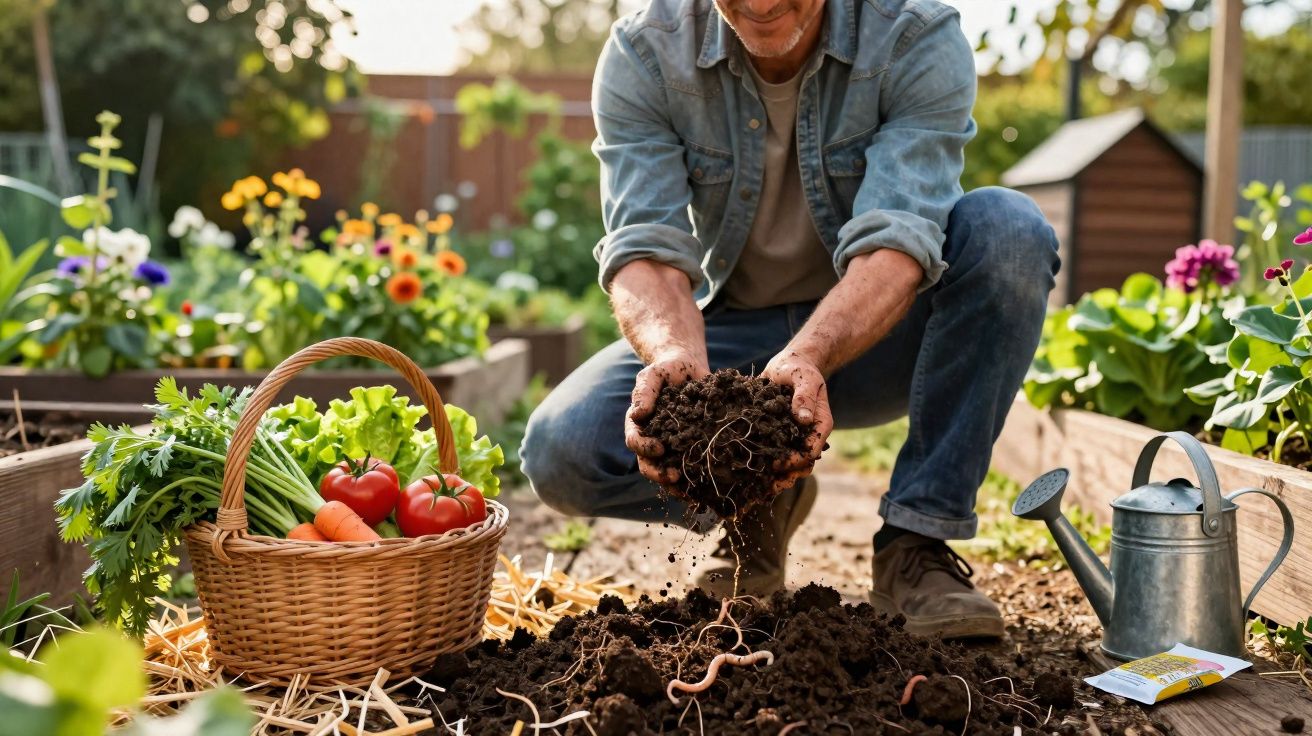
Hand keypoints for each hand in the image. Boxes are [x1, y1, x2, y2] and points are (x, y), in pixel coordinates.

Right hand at [625, 352, 709, 487]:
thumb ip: (644, 392)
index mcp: (639, 426)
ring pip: (668, 472)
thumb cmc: (666, 371)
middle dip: (659, 474)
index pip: (635, 441)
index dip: (644, 448)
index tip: (659, 448)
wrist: (689, 369)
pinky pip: (691, 467)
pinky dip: (696, 479)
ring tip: (690, 492)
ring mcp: (671, 447)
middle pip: (648, 465)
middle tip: (675, 476)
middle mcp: (652, 440)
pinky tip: (707, 487)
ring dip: (676, 485)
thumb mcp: (653, 375)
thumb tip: (637, 414)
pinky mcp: (691, 448)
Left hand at [761, 349, 832, 493]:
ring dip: (775, 478)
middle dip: (785, 477)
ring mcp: (792, 438)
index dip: (796, 460)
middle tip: (766, 486)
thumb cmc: (799, 368)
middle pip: (801, 465)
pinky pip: (773, 455)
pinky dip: (762, 467)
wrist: (789, 363)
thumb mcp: (803, 377)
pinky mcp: (777, 436)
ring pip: (788, 466)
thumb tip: (802, 418)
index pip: (811, 450)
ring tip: (756, 489)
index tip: (778, 463)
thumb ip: (804, 396)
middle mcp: (806, 435)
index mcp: (818, 424)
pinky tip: (746, 475)